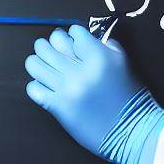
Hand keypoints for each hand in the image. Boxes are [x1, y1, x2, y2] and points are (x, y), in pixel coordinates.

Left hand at [24, 25, 141, 153]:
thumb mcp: (122, 63)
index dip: (72, 34)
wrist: (130, 130)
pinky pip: (33, 89)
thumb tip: (82, 38)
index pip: (74, 32)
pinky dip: (36, 84)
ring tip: (43, 63)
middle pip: (51, 44)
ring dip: (37, 60)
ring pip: (35, 64)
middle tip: (53, 47)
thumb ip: (105, 46)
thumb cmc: (128, 97)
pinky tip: (45, 85)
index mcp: (99, 58)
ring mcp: (66, 89)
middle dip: (50, 43)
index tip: (73, 40)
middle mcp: (80, 72)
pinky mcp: (57, 107)